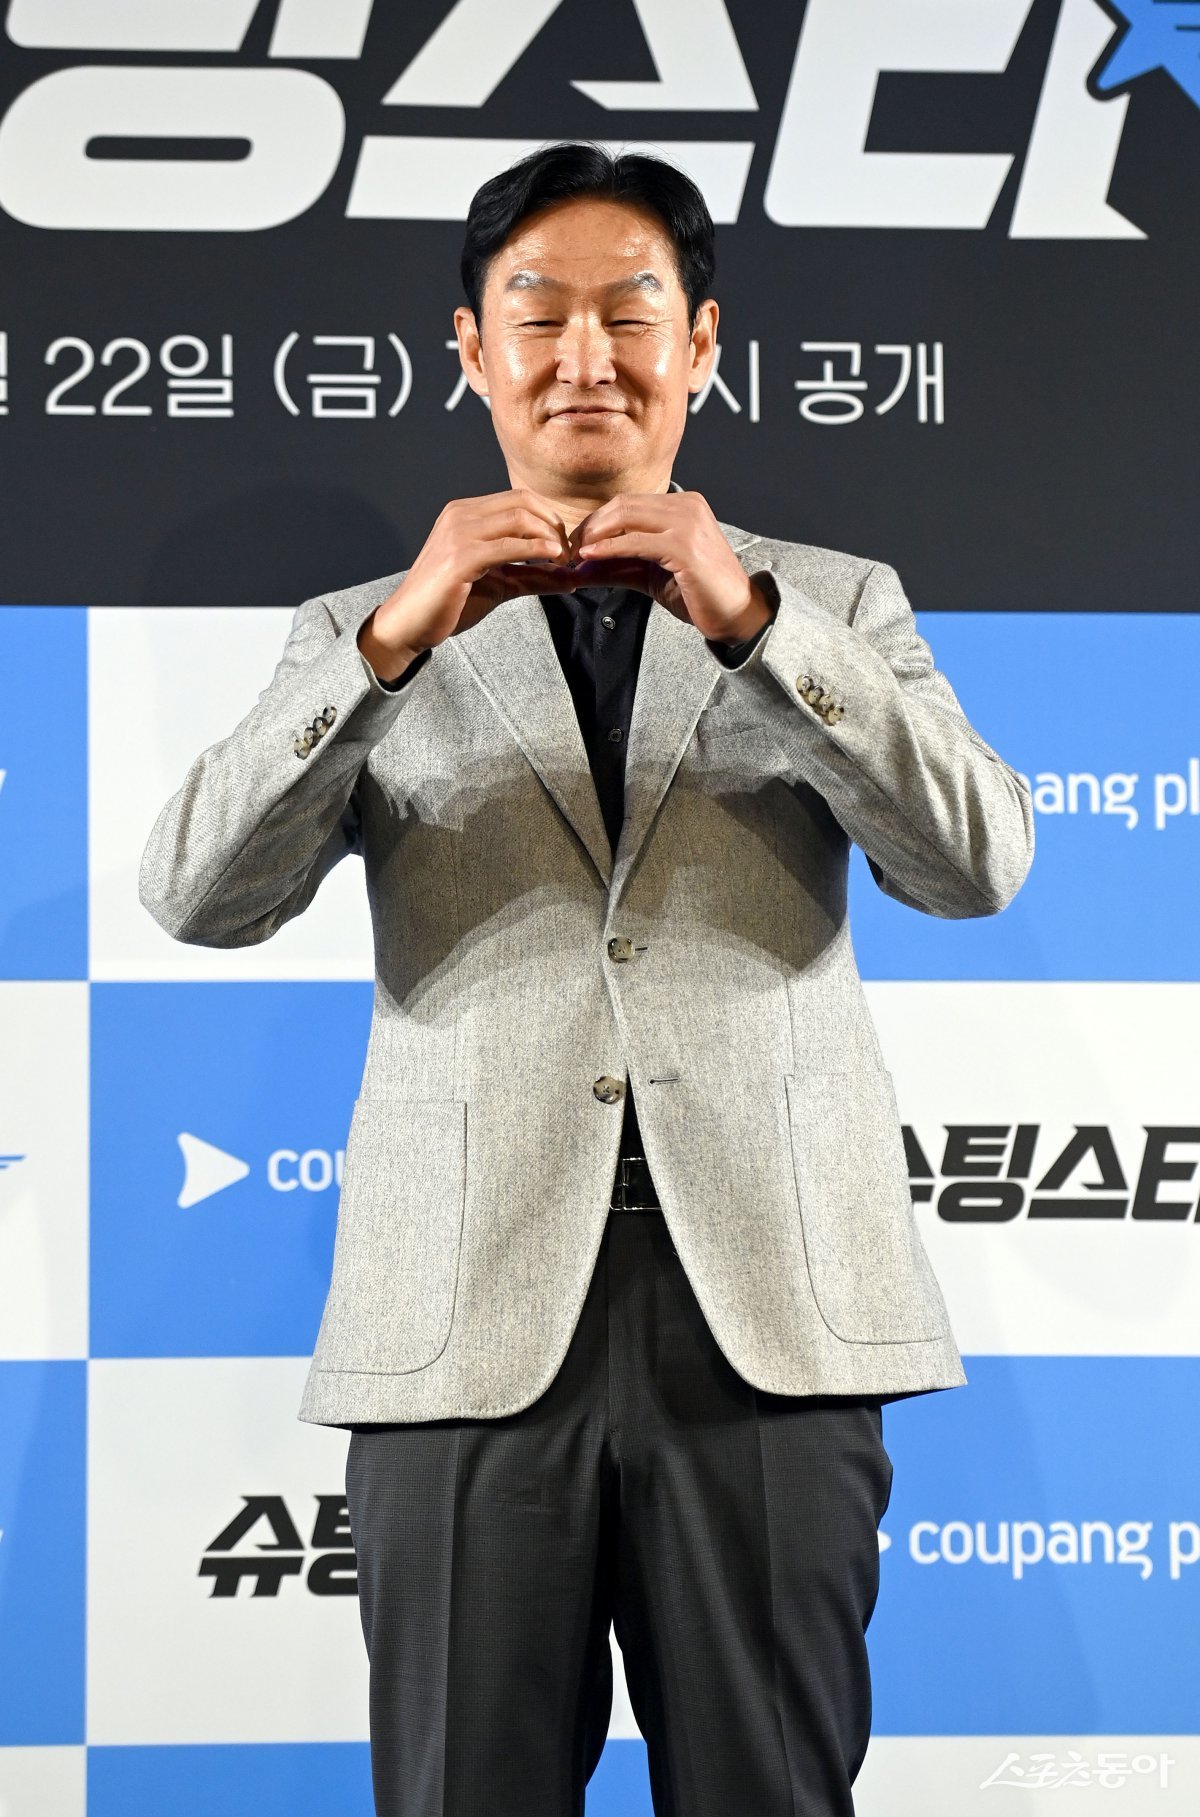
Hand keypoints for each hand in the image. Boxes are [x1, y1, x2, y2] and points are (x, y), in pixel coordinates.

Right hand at [358, 488, 584, 681]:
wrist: (408, 624)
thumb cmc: (448, 603)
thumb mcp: (498, 584)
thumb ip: (532, 576)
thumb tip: (571, 577)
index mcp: (464, 513)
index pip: (518, 499)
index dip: (549, 517)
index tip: (565, 544)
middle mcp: (460, 515)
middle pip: (523, 503)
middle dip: (554, 526)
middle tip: (570, 553)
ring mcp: (458, 533)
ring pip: (519, 519)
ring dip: (550, 538)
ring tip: (564, 561)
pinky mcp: (461, 557)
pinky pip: (509, 546)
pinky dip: (538, 552)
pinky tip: (554, 562)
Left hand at [561, 489, 773, 644]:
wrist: (737, 614)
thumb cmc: (698, 594)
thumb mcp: (650, 574)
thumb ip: (617, 566)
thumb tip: (578, 566)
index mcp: (683, 504)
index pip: (627, 502)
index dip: (596, 520)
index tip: (575, 542)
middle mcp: (687, 505)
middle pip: (623, 504)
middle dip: (590, 525)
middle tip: (568, 548)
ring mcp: (688, 523)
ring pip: (627, 516)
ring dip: (594, 535)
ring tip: (574, 554)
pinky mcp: (685, 546)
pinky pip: (636, 541)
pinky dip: (609, 548)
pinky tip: (589, 556)